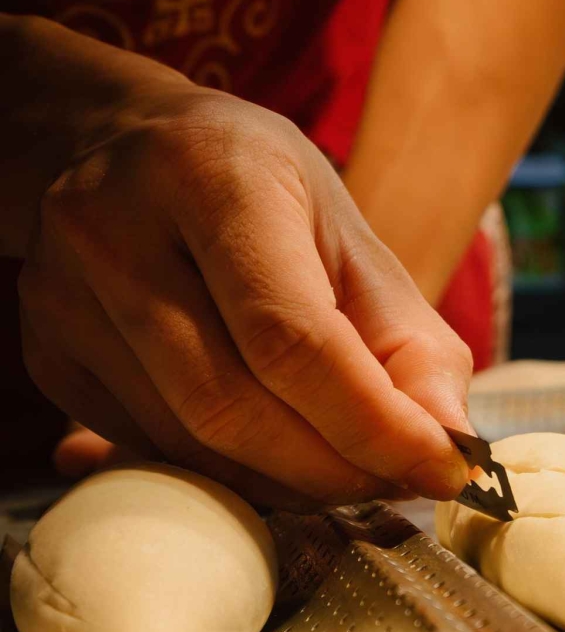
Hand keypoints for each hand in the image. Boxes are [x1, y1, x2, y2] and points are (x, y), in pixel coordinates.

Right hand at [10, 23, 472, 508]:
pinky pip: (152, 451)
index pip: (291, 338)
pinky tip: (280, 455)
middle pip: (233, 407)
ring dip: (289, 483)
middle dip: (335, 468)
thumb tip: (450, 448)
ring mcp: (65, 299)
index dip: (374, 424)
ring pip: (189, 444)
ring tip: (349, 470)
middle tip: (398, 482)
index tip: (443, 471)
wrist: (125, 148)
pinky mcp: (47, 356)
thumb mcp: (354, 239)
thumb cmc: (262, 195)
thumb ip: (413, 346)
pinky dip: (233, 475)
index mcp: (213, 179)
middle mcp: (115, 232)